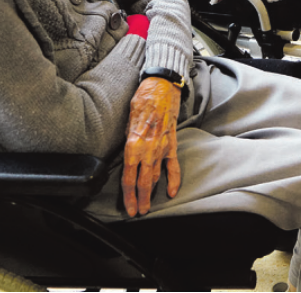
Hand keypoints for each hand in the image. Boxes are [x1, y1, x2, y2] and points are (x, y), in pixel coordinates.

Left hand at [122, 78, 181, 216]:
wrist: (162, 87)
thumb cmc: (143, 100)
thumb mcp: (127, 120)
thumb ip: (128, 140)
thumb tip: (126, 154)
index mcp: (133, 144)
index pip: (129, 177)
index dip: (128, 196)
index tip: (128, 207)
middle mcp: (148, 149)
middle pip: (143, 182)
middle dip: (140, 200)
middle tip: (137, 213)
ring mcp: (162, 148)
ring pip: (156, 176)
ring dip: (151, 193)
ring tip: (148, 205)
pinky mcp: (172, 144)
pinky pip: (173, 166)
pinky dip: (173, 180)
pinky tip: (171, 192)